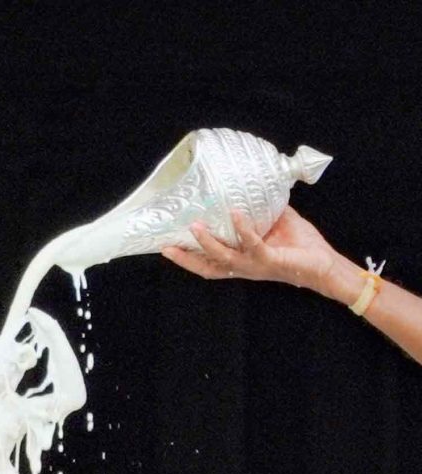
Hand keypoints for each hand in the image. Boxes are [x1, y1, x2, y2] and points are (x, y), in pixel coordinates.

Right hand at [161, 207, 338, 293]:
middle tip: (167, 247)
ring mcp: (255, 266)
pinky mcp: (270, 260)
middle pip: (208, 268)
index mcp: (242, 261)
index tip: (167, 248)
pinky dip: (243, 229)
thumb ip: (263, 211)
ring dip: (208, 243)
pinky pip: (252, 245)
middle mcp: (244, 267)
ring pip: (223, 258)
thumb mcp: (277, 224)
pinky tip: (236, 214)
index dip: (188, 259)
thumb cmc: (302, 247)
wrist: (325, 265)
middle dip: (186, 259)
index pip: (209, 264)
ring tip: (195, 226)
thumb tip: (255, 188)